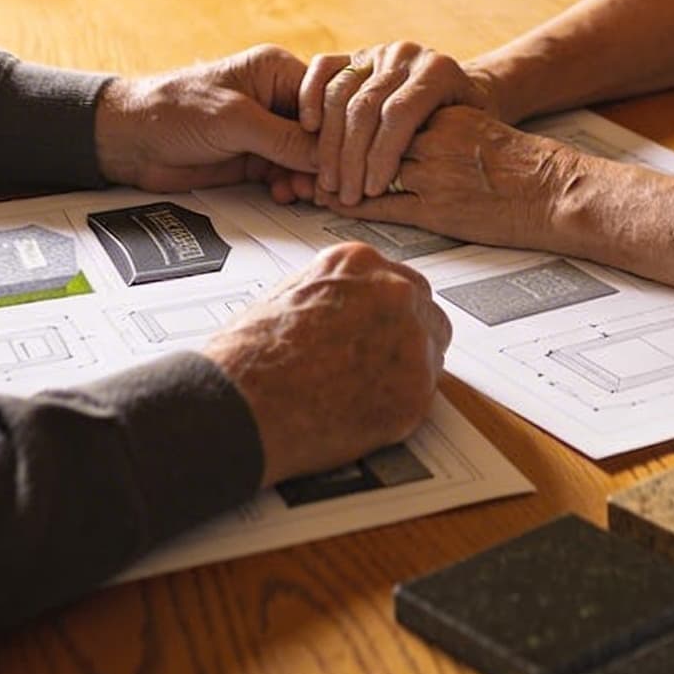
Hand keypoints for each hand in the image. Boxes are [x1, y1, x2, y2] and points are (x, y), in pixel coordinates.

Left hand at [93, 44, 319, 191]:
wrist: (130, 139)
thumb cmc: (173, 109)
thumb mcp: (234, 121)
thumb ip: (282, 139)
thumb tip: (325, 155)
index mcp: (277, 71)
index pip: (327, 98)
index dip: (337, 130)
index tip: (342, 157)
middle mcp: (277, 98)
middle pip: (321, 130)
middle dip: (326, 158)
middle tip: (331, 183)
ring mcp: (266, 130)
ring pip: (307, 156)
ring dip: (310, 176)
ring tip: (308, 193)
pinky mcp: (254, 157)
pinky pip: (287, 173)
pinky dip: (291, 185)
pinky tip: (286, 194)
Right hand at [201, 243, 450, 487]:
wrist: (243, 404)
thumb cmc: (249, 357)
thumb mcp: (287, 295)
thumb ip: (331, 293)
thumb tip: (344, 308)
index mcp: (359, 263)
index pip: (395, 280)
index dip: (384, 310)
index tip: (377, 326)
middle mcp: (393, 293)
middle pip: (422, 310)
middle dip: (403, 334)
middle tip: (376, 360)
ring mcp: (411, 341)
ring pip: (431, 351)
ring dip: (407, 368)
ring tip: (366, 389)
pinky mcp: (416, 391)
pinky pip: (423, 395)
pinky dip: (400, 405)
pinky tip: (364, 410)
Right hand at [280, 41, 500, 207]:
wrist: (462, 87)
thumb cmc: (467, 119)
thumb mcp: (470, 132)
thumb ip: (442, 146)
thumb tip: (408, 181)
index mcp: (437, 70)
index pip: (398, 114)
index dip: (381, 155)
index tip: (373, 190)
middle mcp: (405, 55)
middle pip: (364, 107)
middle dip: (351, 158)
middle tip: (346, 195)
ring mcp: (378, 51)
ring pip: (340, 93)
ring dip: (329, 142)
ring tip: (328, 180)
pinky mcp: (354, 53)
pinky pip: (323, 68)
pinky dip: (310, 97)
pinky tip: (309, 129)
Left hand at [331, 105, 579, 250]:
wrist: (554, 191)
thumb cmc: (519, 163)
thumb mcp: (472, 127)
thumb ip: (433, 124)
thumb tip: (395, 128)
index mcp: (441, 112)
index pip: (377, 107)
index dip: (343, 117)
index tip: (319, 122)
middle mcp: (434, 137)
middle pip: (365, 135)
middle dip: (330, 147)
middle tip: (306, 157)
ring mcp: (434, 173)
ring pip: (368, 169)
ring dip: (337, 177)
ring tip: (315, 183)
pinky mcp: (438, 209)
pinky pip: (385, 206)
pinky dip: (355, 206)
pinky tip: (337, 205)